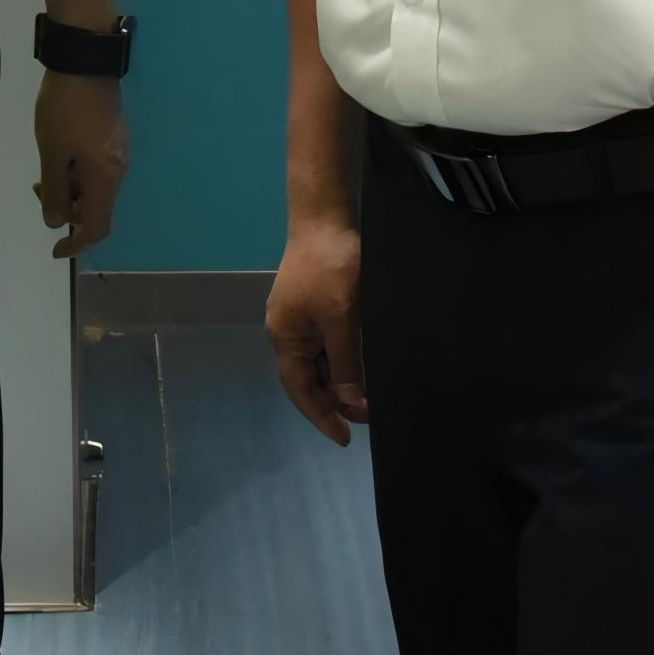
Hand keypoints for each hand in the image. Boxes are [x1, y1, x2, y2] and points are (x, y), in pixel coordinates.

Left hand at [31, 72, 129, 259]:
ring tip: (44, 168)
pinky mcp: (113, 135)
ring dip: (69, 188)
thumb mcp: (51, 153)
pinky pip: (97, 168)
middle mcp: (119, 169)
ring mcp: (118, 151)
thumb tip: (55, 222)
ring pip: (95, 186)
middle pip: (96, 207)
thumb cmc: (65, 109)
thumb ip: (53, 191)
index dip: (77, 243)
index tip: (56, 249)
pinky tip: (59, 153)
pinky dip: (77, 172)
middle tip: (38, 188)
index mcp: (106, 177)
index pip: (97, 226)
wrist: (85, 60)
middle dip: (67, 209)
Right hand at [262, 215, 366, 448]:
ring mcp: (301, 316)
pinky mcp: (316, 302)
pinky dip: (344, 360)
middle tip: (367, 419)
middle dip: (334, 402)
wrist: (327, 216)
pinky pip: (327, 343)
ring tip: (368, 399)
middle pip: (307, 379)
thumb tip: (350, 403)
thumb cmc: (332, 268)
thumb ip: (345, 364)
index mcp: (285, 337)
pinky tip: (364, 365)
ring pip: (319, 361)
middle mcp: (288, 331)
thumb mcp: (341, 319)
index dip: (323, 416)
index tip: (347, 438)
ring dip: (340, 382)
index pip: (300, 390)